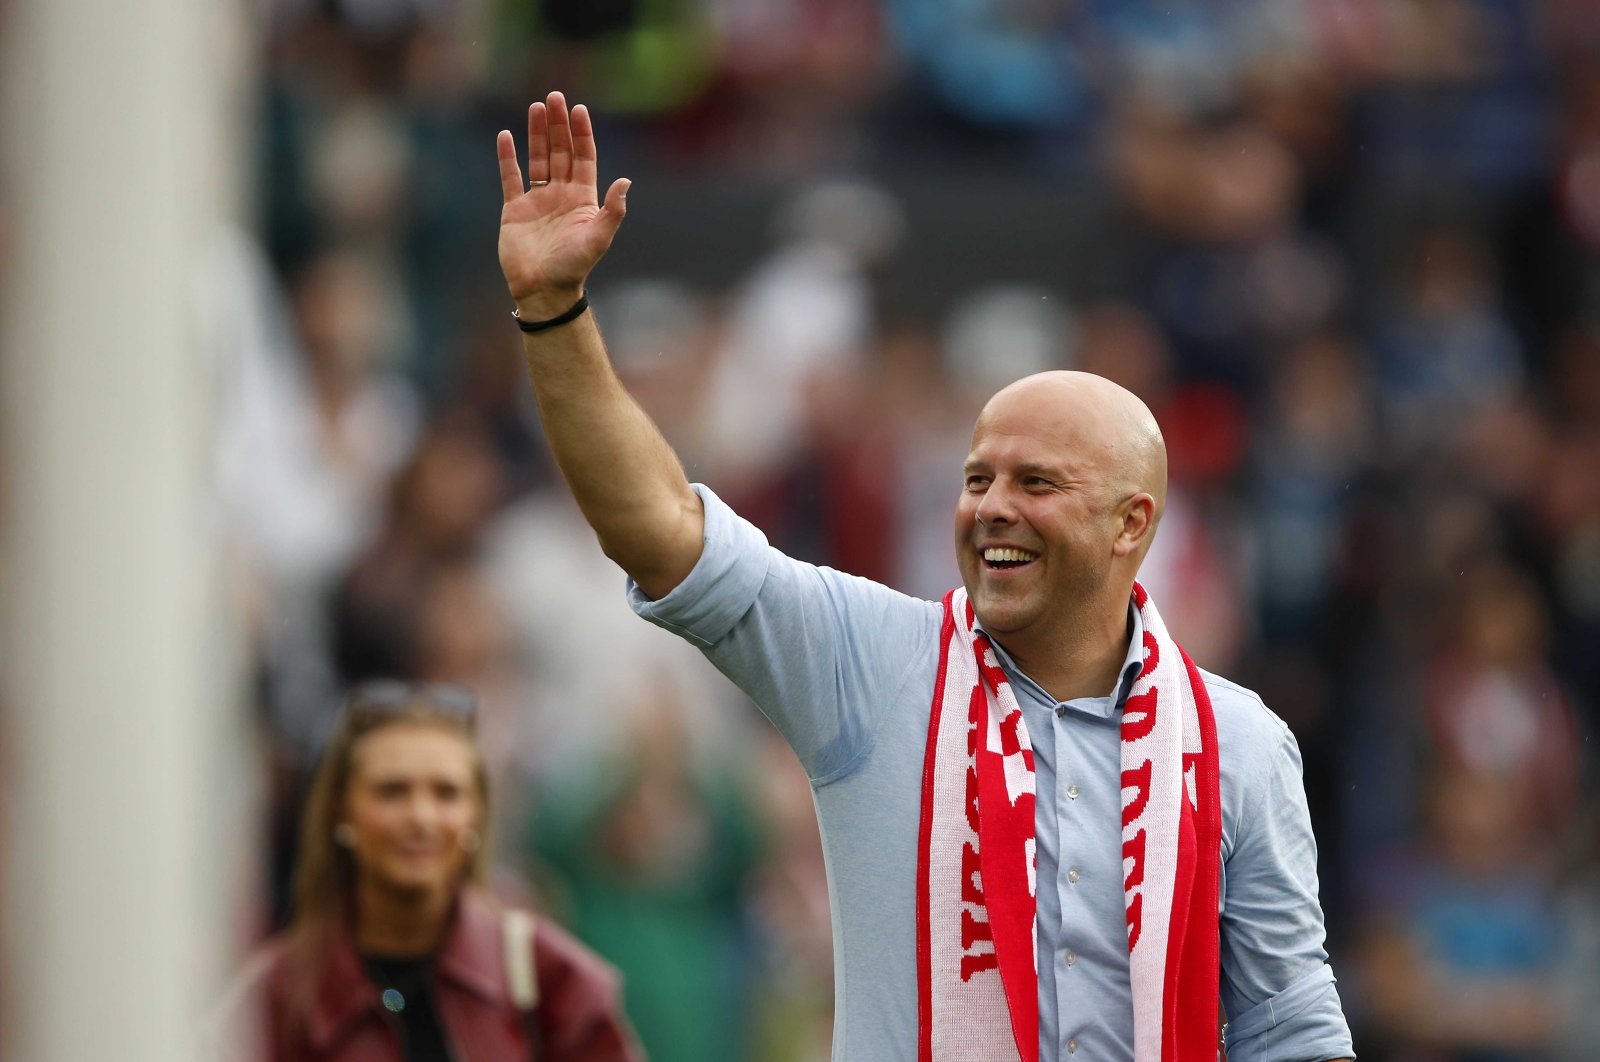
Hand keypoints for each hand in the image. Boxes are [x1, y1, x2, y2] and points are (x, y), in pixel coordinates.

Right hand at [497, 92, 629, 317]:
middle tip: (554, 97)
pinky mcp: (514, 209)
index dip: (582, 134)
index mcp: (583, 199)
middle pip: (560, 152)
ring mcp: (537, 200)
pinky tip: (505, 135)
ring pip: (537, 159)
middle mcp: (561, 195)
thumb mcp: (599, 237)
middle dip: (558, 125)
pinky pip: (511, 177)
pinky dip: (507, 157)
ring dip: (537, 134)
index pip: (583, 158)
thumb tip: (627, 180)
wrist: (543, 290)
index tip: (579, 110)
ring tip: (536, 108)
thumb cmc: (573, 267)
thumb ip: (613, 209)